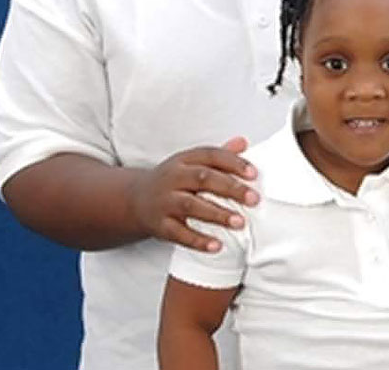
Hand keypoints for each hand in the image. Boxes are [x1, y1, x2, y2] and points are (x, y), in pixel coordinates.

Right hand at [127, 137, 259, 251]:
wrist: (134, 200)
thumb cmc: (174, 180)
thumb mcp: (192, 163)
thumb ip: (220, 155)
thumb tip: (243, 143)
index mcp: (184, 160)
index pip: (211, 155)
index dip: (234, 163)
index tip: (254, 174)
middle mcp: (173, 178)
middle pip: (203, 179)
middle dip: (231, 188)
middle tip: (254, 199)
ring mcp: (165, 201)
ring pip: (191, 206)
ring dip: (217, 214)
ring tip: (240, 222)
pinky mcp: (159, 225)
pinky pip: (179, 234)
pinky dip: (198, 240)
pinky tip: (217, 246)